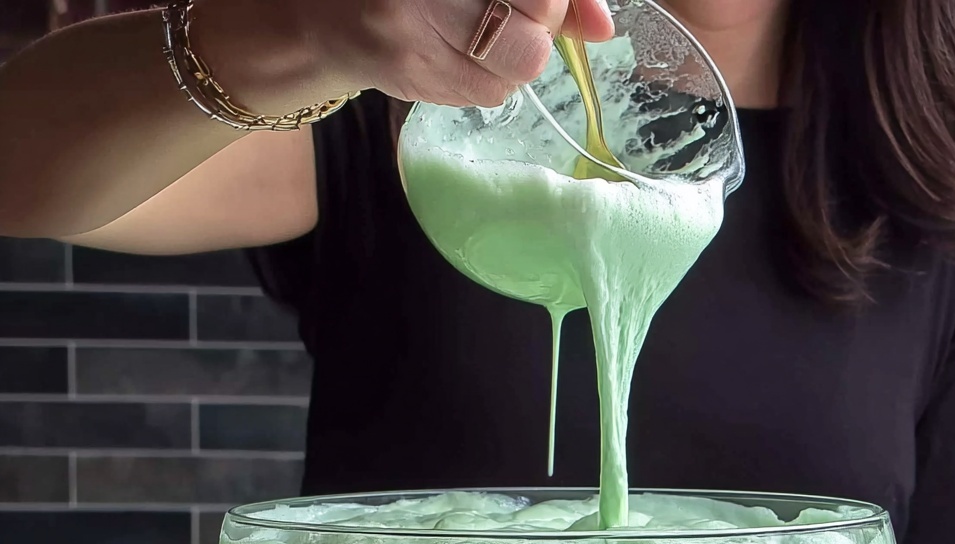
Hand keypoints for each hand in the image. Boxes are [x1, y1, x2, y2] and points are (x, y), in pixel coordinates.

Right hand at [197, 0, 614, 113]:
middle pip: (537, 20)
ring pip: (521, 63)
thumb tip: (603, 26)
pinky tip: (465, 53)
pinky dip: (494, 76)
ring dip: (521, 51)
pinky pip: (492, 92)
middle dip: (542, 17)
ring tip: (484, 29)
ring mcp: (414, 33)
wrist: (320, 13)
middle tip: (512, 7)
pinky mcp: (411, 78)